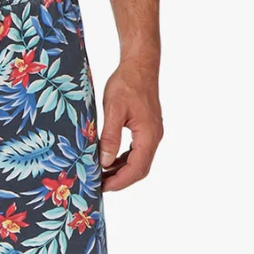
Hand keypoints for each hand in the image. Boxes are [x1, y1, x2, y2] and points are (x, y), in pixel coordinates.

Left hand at [99, 58, 162, 191]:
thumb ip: (110, 138)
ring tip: (101, 176)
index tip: (102, 188)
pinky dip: (123, 160)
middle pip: (140, 169)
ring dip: (121, 171)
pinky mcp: (146, 129)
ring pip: (138, 162)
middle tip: (99, 186)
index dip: (119, 182)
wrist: (139, 65)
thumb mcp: (113, 111)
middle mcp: (154, 137)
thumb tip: (105, 162)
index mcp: (149, 135)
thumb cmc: (126, 84)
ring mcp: (152, 133)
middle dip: (120, 180)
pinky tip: (108, 160)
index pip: (136, 169)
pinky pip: (136, 151)